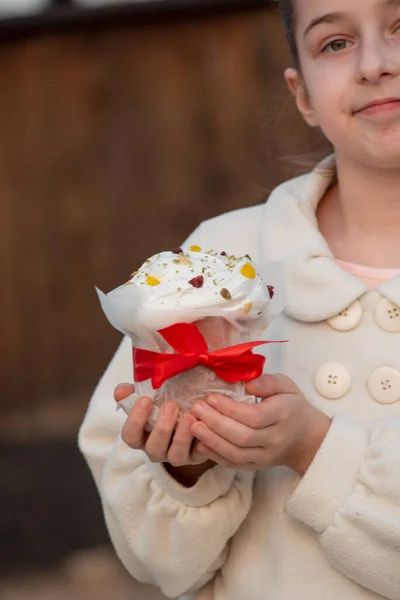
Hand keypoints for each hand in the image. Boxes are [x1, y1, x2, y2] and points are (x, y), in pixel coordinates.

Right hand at [115, 383, 206, 466]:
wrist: (192, 415)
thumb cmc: (164, 407)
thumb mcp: (150, 398)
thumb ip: (133, 393)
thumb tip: (121, 390)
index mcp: (141, 436)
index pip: (130, 435)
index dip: (135, 420)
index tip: (145, 399)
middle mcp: (157, 449)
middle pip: (154, 448)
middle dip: (162, 428)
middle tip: (171, 405)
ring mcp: (177, 455)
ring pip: (175, 455)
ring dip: (182, 436)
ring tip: (189, 416)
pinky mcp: (197, 456)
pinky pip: (200, 454)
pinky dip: (202, 441)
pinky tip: (204, 425)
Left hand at [190, 374, 331, 474]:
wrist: (307, 439)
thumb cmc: (293, 407)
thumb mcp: (287, 386)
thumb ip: (269, 382)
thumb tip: (248, 383)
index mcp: (283, 416)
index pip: (254, 417)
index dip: (230, 409)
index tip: (212, 397)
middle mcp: (274, 440)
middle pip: (242, 436)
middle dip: (215, 423)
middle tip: (196, 408)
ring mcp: (265, 456)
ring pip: (236, 454)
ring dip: (211, 440)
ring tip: (194, 425)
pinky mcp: (257, 466)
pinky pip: (234, 465)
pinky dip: (215, 456)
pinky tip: (200, 444)